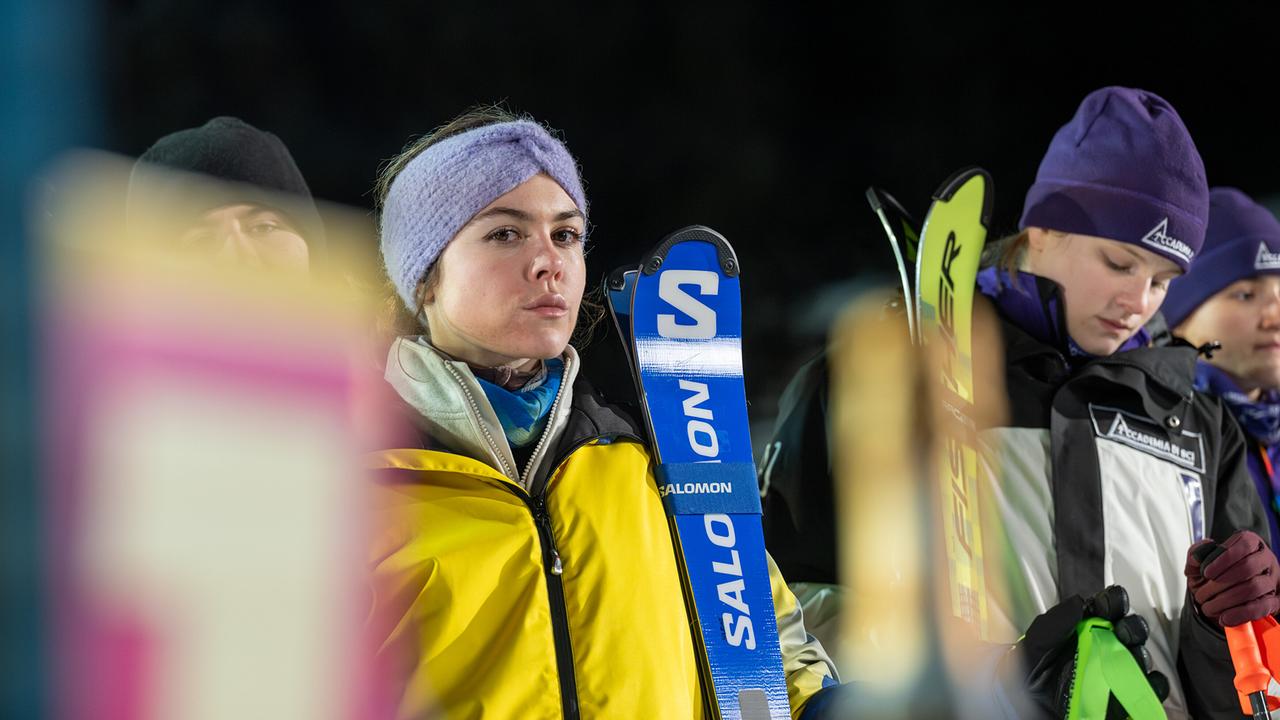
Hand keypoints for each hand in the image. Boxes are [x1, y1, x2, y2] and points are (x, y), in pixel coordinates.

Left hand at [1007, 585, 1168, 718]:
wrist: (1029, 707)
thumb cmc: (1032, 672)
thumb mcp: (1034, 645)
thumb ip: (1053, 624)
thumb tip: (1077, 602)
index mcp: (1085, 628)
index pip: (1106, 609)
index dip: (1111, 602)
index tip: (1107, 603)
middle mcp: (1105, 646)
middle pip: (1131, 630)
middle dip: (1131, 626)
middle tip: (1121, 629)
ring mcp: (1116, 670)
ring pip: (1141, 656)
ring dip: (1140, 653)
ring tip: (1130, 654)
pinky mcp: (1124, 696)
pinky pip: (1149, 688)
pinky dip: (1152, 683)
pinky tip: (1139, 680)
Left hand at [1186, 531, 1279, 626]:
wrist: (1224, 596)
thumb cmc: (1215, 575)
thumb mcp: (1201, 562)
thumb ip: (1196, 553)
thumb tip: (1198, 556)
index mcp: (1251, 544)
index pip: (1244, 544)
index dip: (1224, 558)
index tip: (1206, 572)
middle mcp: (1265, 560)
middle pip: (1248, 567)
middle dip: (1220, 583)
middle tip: (1202, 594)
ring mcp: (1272, 581)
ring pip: (1253, 588)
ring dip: (1226, 600)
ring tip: (1209, 607)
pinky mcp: (1274, 601)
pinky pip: (1260, 608)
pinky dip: (1239, 614)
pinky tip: (1224, 617)